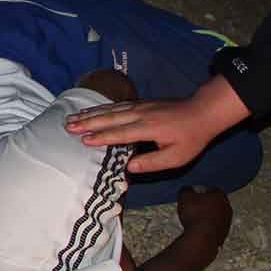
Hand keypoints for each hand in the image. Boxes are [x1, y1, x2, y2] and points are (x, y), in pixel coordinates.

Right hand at [65, 76, 249, 174]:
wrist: (202, 111)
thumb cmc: (191, 138)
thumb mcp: (176, 157)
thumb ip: (152, 163)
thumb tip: (129, 168)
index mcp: (148, 128)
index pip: (120, 134)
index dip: (102, 137)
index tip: (84, 140)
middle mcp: (141, 114)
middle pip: (109, 118)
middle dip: (87, 122)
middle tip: (68, 126)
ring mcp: (139, 106)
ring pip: (110, 109)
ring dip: (90, 114)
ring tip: (72, 118)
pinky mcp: (140, 103)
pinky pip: (116, 105)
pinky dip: (100, 108)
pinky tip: (90, 110)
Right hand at [175, 185, 233, 246]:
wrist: (201, 238)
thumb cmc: (195, 216)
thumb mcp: (184, 196)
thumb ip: (186, 190)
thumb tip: (187, 190)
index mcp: (220, 195)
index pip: (211, 189)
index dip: (200, 190)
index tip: (193, 194)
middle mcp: (227, 208)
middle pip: (215, 202)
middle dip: (204, 204)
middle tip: (193, 206)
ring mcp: (226, 222)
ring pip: (215, 215)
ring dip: (206, 216)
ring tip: (193, 219)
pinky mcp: (223, 234)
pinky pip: (213, 227)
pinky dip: (206, 227)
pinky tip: (197, 228)